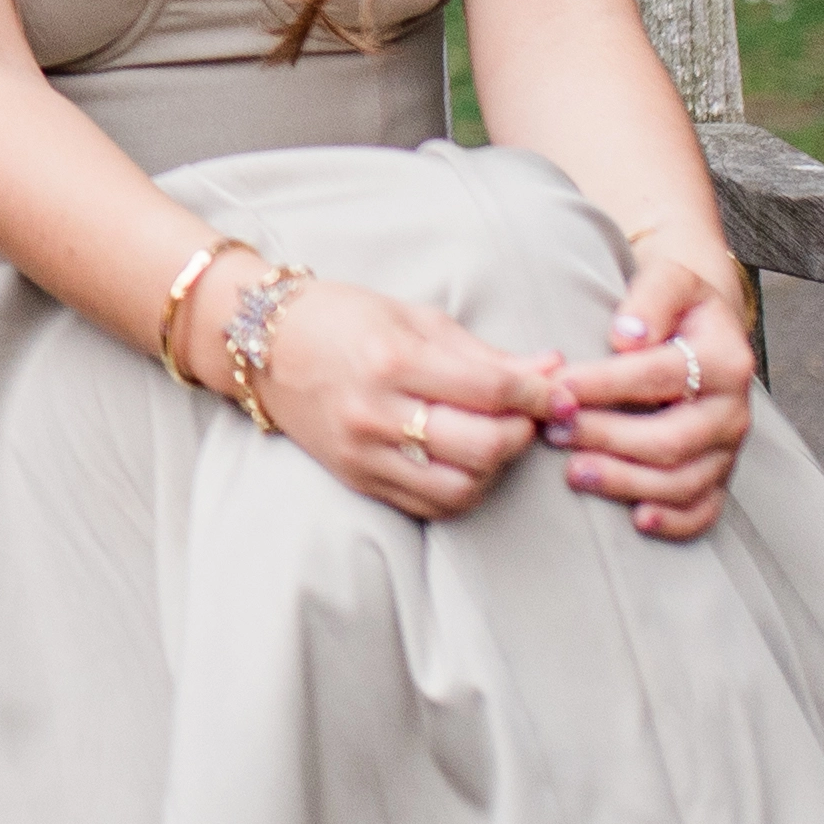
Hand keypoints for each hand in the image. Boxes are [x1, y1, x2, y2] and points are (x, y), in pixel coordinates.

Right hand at [236, 270, 558, 523]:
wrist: (262, 344)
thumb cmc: (343, 319)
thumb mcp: (416, 318)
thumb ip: (485, 352)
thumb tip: (552, 369)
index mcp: (395, 359)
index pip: (491, 388)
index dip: (539, 394)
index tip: (560, 392)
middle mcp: (378, 411)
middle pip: (482, 446)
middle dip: (522, 433)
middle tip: (532, 418)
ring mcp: (365, 452)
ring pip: (460, 486)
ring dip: (495, 469)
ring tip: (497, 440)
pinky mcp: (357, 478)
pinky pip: (429, 504)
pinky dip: (462, 489)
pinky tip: (467, 463)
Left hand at [541, 239, 757, 537]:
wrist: (704, 330)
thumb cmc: (675, 306)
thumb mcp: (670, 280)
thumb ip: (651, 298)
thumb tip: (626, 337)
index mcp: (725, 359)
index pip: (659, 376)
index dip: (605, 385)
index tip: (558, 387)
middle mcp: (734, 410)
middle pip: (670, 439)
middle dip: (606, 439)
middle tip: (553, 433)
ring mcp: (729, 449)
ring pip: (682, 482)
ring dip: (625, 482)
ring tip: (573, 472)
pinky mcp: (720, 476)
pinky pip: (704, 510)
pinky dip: (673, 521)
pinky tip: (635, 519)